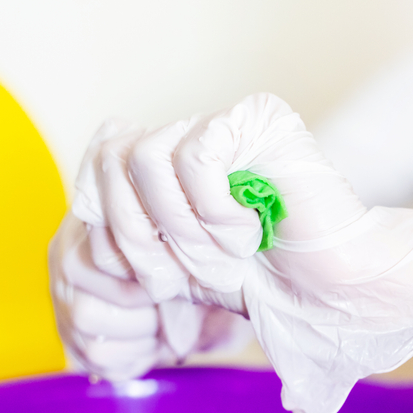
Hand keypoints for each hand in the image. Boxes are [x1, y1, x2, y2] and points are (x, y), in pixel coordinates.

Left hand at [73, 94, 412, 412]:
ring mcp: (222, 124)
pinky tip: (250, 231)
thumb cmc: (267, 284)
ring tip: (224, 253)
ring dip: (179, 228)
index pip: (93, 174)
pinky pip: (193, 154)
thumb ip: (131, 247)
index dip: (109, 237)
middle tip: (181, 278)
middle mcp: (189, 136)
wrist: (338, 293)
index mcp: (168, 169)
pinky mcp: (253, 120)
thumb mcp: (178, 270)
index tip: (155, 283)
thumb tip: (75, 244)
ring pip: (145, 158)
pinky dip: (214, 211)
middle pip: (108, 163)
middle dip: (137, 240)